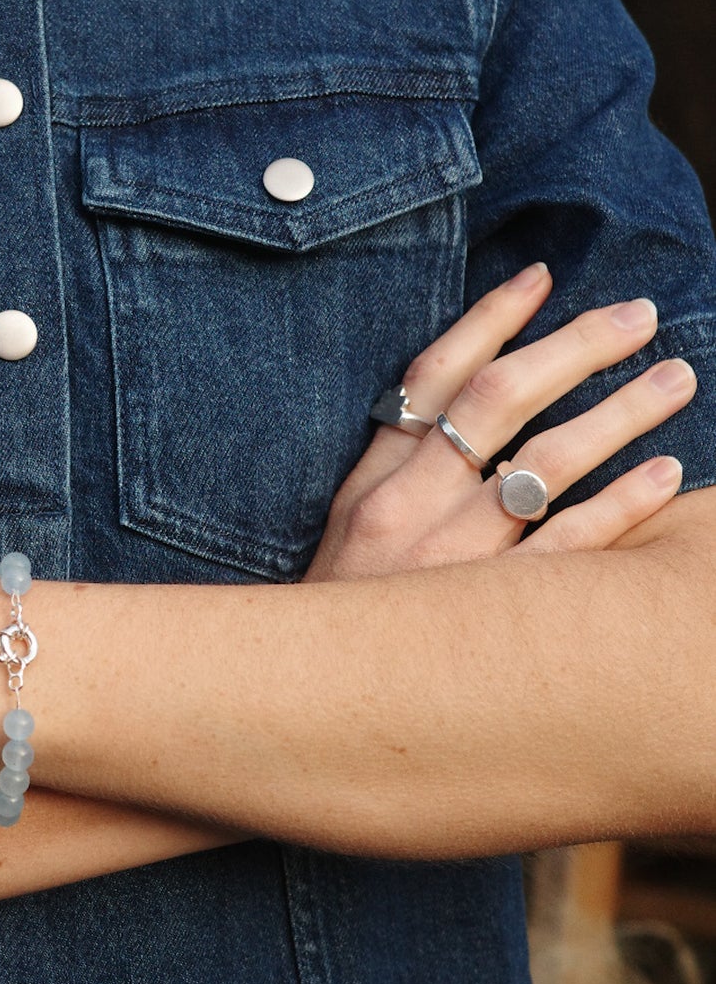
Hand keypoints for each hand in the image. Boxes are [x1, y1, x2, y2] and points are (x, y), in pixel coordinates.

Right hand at [303, 263, 695, 581]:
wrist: (308, 706)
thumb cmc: (342, 609)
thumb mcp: (348, 524)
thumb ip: (395, 459)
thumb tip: (456, 390)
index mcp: (376, 480)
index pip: (436, 377)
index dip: (492, 321)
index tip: (545, 277)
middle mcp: (413, 510)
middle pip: (501, 403)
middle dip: (575, 349)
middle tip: (639, 317)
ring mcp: (455, 563)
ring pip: (546, 466)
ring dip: (619, 414)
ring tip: (675, 380)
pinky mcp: (489, 616)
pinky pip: (569, 551)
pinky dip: (621, 508)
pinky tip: (666, 477)